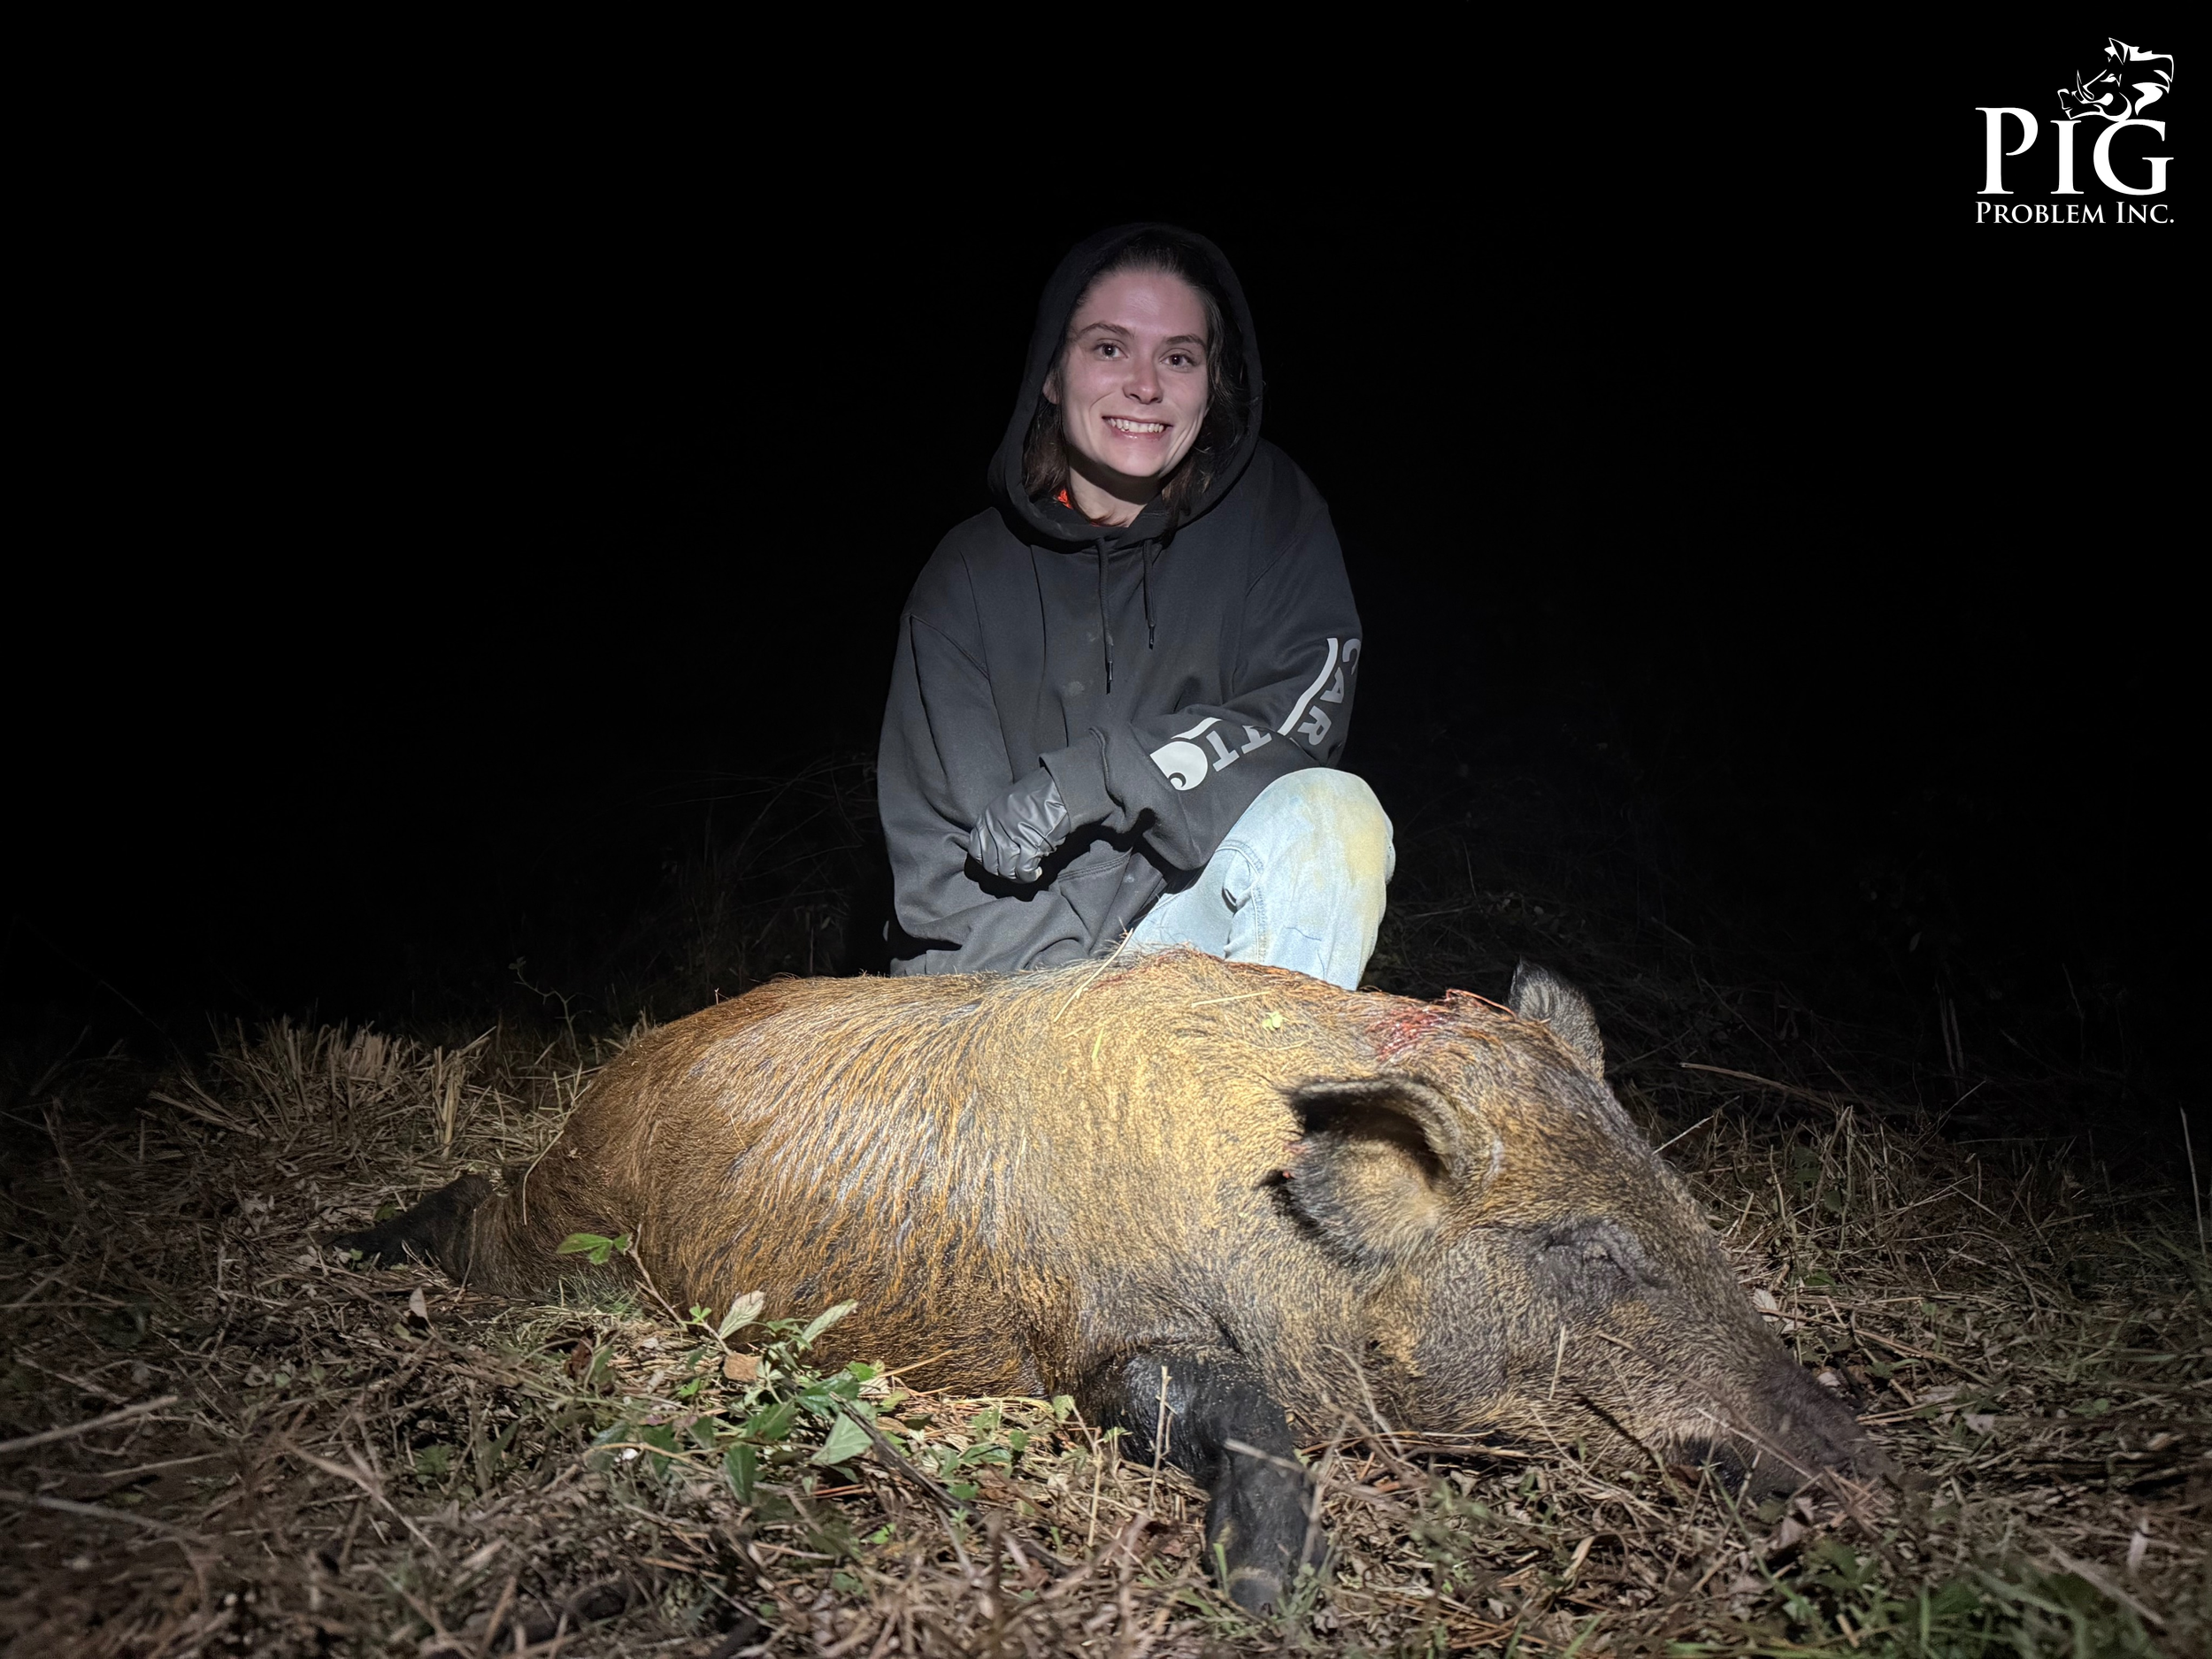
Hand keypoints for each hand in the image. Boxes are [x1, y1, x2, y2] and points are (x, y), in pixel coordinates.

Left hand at [969, 769, 1069, 883]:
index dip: (988, 862)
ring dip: (1017, 877)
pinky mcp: (1030, 845)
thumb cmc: (1037, 796)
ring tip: (1027, 874)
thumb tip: (999, 852)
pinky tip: (1037, 872)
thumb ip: (999, 827)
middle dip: (1003, 873)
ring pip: (1006, 870)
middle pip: (990, 865)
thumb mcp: (1007, 806)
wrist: (1058, 789)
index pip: (976, 851)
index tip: (1000, 865)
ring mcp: (1011, 837)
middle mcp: (995, 828)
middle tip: (1016, 872)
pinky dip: (1030, 876)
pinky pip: (1024, 870)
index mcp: (987, 818)